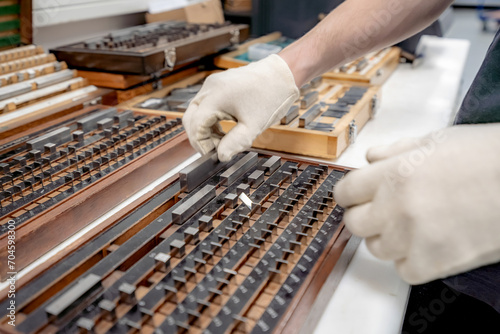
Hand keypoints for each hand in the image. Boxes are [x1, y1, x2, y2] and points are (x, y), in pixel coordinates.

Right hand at [182, 54, 298, 161]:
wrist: (282, 74)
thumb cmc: (271, 96)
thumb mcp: (253, 126)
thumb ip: (235, 143)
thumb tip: (221, 156)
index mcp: (216, 96)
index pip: (195, 125)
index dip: (201, 143)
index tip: (212, 155)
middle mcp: (210, 87)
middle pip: (190, 118)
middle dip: (198, 137)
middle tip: (214, 150)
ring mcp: (213, 84)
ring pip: (196, 111)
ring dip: (204, 129)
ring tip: (222, 141)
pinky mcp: (218, 84)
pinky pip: (205, 104)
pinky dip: (209, 119)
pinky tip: (223, 129)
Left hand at [334, 124, 499, 283]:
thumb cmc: (487, 157)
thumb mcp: (437, 141)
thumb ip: (395, 151)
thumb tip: (370, 159)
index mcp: (392, 175)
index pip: (344, 192)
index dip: (349, 193)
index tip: (356, 195)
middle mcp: (396, 208)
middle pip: (354, 223)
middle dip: (365, 215)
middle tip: (384, 209)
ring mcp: (413, 239)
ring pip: (376, 248)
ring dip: (388, 238)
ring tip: (412, 225)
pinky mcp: (434, 263)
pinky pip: (404, 270)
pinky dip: (412, 260)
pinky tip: (428, 244)